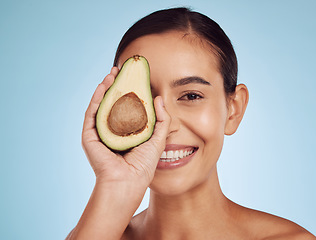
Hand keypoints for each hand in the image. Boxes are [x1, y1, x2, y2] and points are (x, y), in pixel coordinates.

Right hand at [81, 67, 169, 187]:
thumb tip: (158, 97)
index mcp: (126, 132)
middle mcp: (112, 130)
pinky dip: (97, 98)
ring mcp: (100, 132)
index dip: (129, 91)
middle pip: (112, 103)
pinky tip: (104, 86)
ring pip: (101, 105)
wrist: (128, 181)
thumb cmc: (143, 165)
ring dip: (105, 87)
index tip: (134, 77)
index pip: (126, 107)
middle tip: (121, 71)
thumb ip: (162, 119)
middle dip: (116, 86)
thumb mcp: (158, 138)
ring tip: (112, 73)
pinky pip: (92, 112)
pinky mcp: (90, 135)